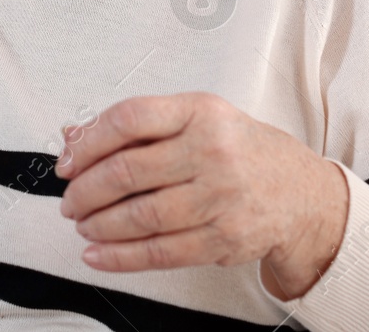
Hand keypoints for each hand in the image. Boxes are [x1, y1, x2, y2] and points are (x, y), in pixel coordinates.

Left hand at [55, 92, 348, 300]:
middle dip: (85, 190)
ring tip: (83, 224)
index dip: (88, 142)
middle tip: (70, 199)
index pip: (129, 118)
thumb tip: (74, 137)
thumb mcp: (196, 118)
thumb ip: (136, 125)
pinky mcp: (223, 238)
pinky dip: (121, 257)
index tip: (68, 160)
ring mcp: (220, 197)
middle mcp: (211, 151)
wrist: (301, 193)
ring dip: (98, 224)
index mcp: (200, 111)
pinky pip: (160, 252)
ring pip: (140, 216)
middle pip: (127, 171)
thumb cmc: (240, 150)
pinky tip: (98, 254)